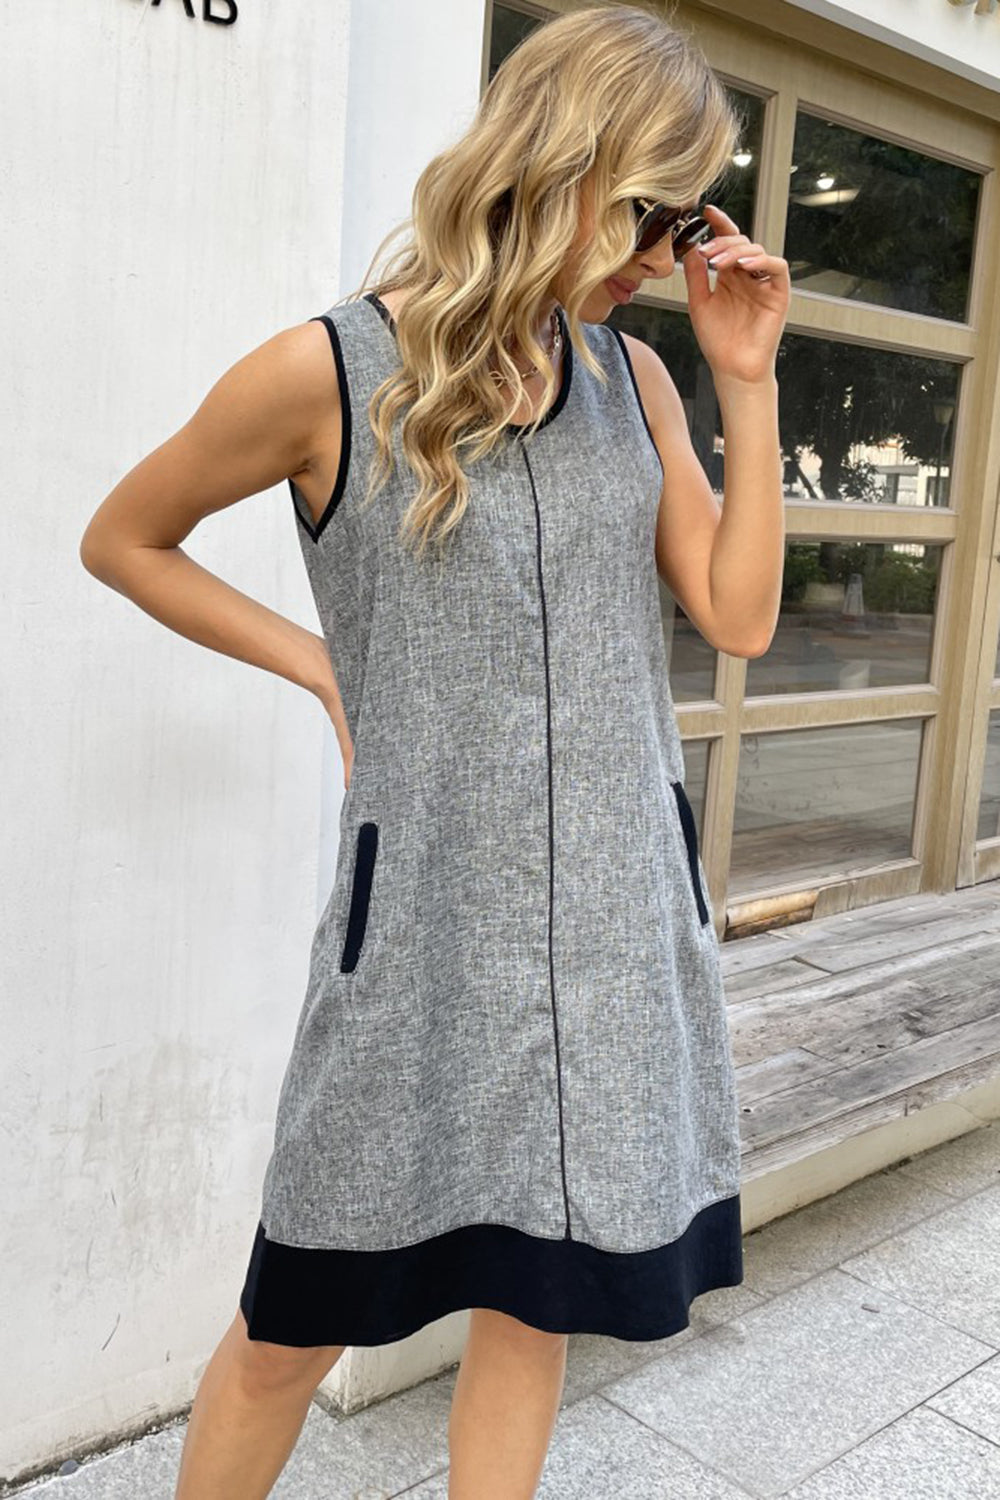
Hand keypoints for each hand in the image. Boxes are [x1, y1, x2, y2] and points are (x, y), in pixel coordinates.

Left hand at [680, 204, 789, 384]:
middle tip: (706, 250)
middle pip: (740, 242)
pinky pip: (776, 267)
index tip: (705, 212)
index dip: (719, 223)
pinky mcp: (779, 292)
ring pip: (756, 251)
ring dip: (736, 251)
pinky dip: (761, 261)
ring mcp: (764, 282)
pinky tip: (743, 265)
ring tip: (719, 261)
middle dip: (722, 241)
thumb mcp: (699, 303)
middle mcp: (747, 275)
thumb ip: (695, 276)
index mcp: (729, 275)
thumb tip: (691, 248)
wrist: (733, 367)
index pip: (726, 242)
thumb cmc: (717, 341)